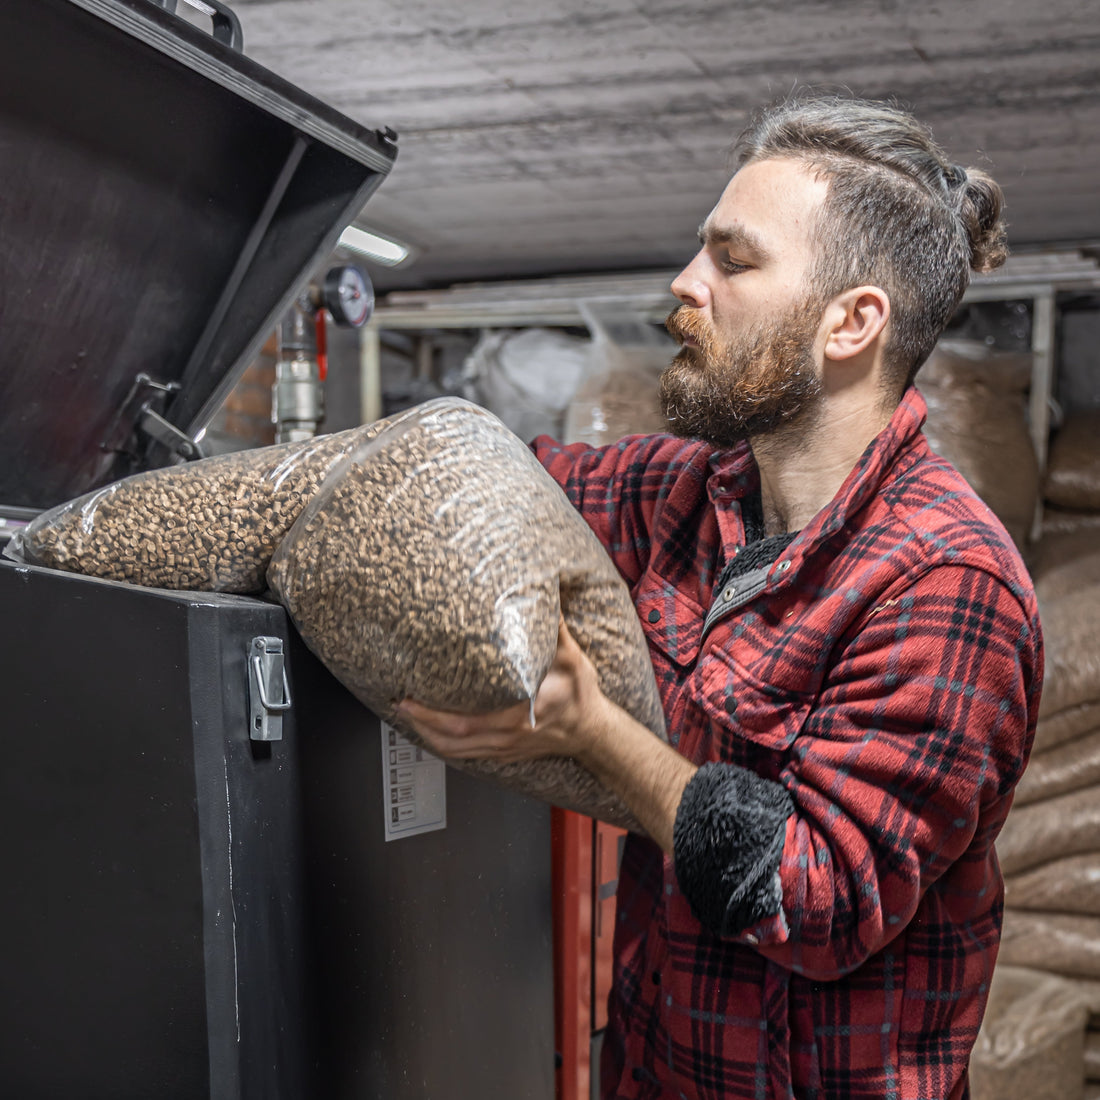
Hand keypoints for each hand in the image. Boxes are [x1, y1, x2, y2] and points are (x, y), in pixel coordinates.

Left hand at [396, 617, 609, 764]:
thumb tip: (548, 596)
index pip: (465, 721)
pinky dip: (444, 745)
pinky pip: (465, 755)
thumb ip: (556, 630)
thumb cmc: (582, 698)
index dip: (434, 714)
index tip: (414, 696)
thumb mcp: (573, 659)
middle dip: (420, 722)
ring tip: (408, 717)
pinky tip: (432, 732)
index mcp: (518, 715)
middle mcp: (506, 736)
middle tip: (400, 703)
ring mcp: (503, 749)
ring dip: (427, 735)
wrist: (594, 733)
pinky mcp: (504, 753)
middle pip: (450, 739)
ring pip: (455, 751)